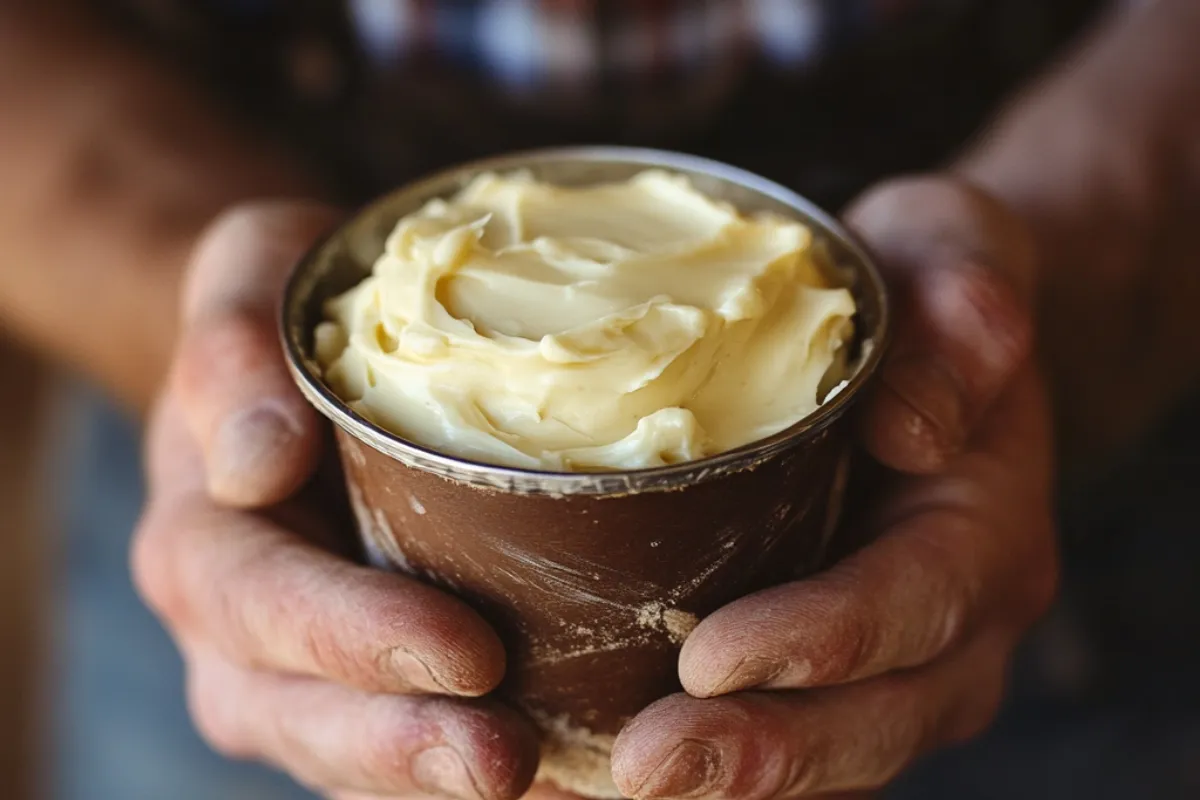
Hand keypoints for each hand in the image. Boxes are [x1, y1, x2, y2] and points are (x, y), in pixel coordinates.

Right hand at [131, 204, 540, 799]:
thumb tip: (254, 463)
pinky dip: (453, 771)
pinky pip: (391, 751)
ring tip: (539, 784)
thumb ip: (231, 347)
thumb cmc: (285, 308)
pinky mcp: (354, 684)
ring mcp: (289, 668)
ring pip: (343, 755)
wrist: (294, 359)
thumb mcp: (248, 274)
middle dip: (401, 743)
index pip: (262, 601)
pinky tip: (556, 775)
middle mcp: (232, 623)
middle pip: (296, 710)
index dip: (354, 636)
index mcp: (202, 532)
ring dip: (433, 779)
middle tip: (506, 760)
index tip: (467, 648)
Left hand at [609, 176, 1058, 797]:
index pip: (913, 603)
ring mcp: (902, 657)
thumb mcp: (953, 252)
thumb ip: (963, 309)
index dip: (820, 641)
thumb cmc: (926, 286)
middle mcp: (955, 619)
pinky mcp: (841, 665)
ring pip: (837, 752)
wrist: (935, 338)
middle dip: (764, 751)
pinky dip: (726, 765)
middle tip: (643, 767)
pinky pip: (799, 740)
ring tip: (618, 783)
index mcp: (985, 527)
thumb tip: (918, 428)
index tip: (707, 660)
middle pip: (876, 715)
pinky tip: (615, 763)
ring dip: (736, 778)